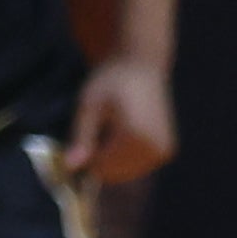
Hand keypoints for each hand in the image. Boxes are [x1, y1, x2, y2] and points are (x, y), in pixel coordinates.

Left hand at [68, 55, 176, 186]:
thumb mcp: (89, 104)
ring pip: (125, 172)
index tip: (87, 129)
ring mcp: (163, 151)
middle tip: (101, 127)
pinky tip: (125, 133)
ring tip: (114, 127)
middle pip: (113, 173)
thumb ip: (81, 137)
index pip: (100, 167)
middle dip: (100, 157)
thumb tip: (70, 167)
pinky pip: (136, 167)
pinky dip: (125, 157)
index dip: (86, 153)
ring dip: (112, 157)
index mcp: (136, 136)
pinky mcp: (166, 150)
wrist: (143, 64)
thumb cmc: (112, 80)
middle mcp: (155, 147)